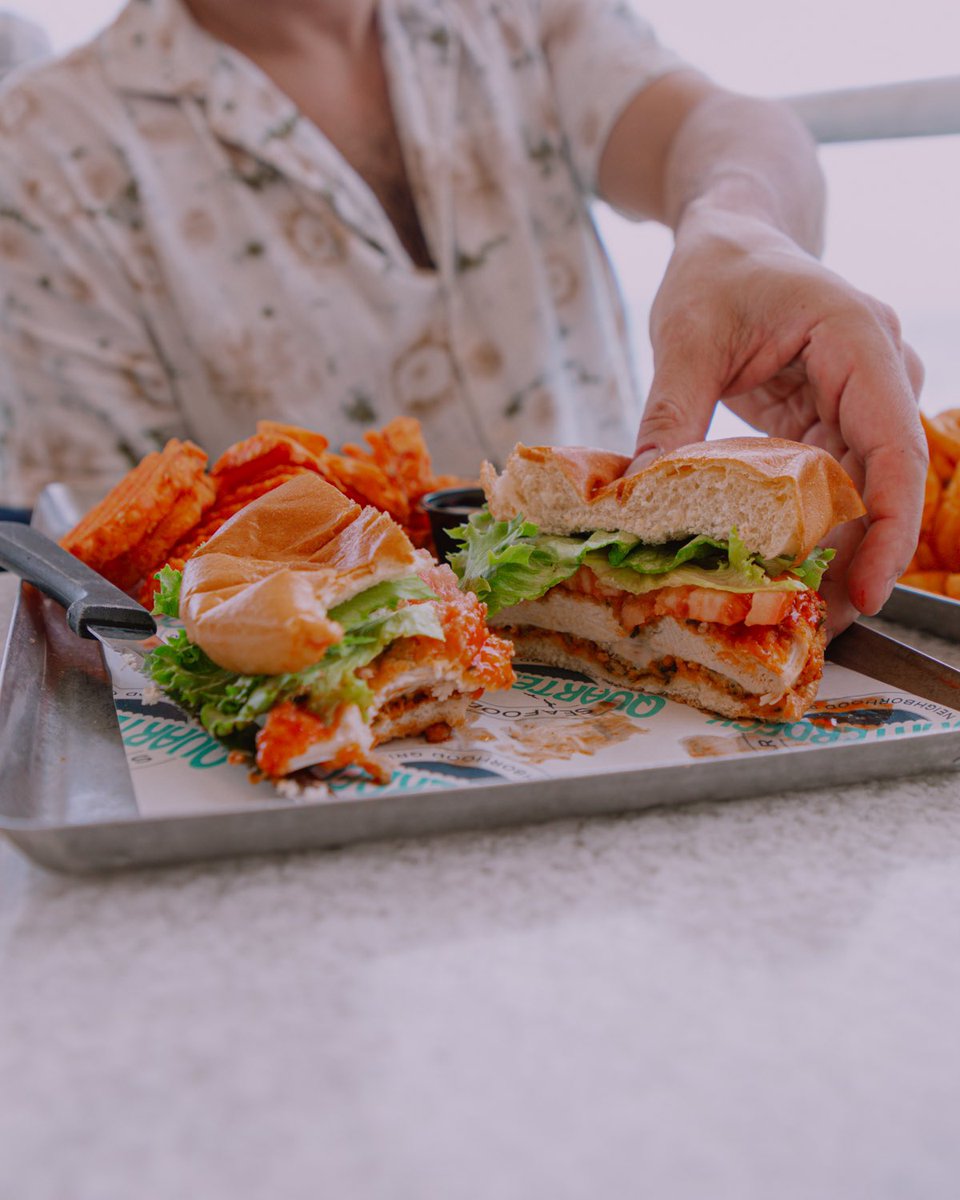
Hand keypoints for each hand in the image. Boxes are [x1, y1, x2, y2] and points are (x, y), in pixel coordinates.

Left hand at [630, 205, 926, 637]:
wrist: (732, 235)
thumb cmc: (717, 267)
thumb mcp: (685, 334)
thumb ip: (671, 413)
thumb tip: (641, 496)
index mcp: (857, 339)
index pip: (893, 446)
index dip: (888, 526)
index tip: (867, 590)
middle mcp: (875, 371)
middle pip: (883, 480)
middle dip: (857, 555)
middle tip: (818, 626)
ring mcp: (859, 396)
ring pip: (862, 488)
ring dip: (834, 547)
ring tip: (796, 609)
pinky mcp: (832, 418)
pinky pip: (832, 480)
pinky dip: (811, 524)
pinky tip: (782, 566)